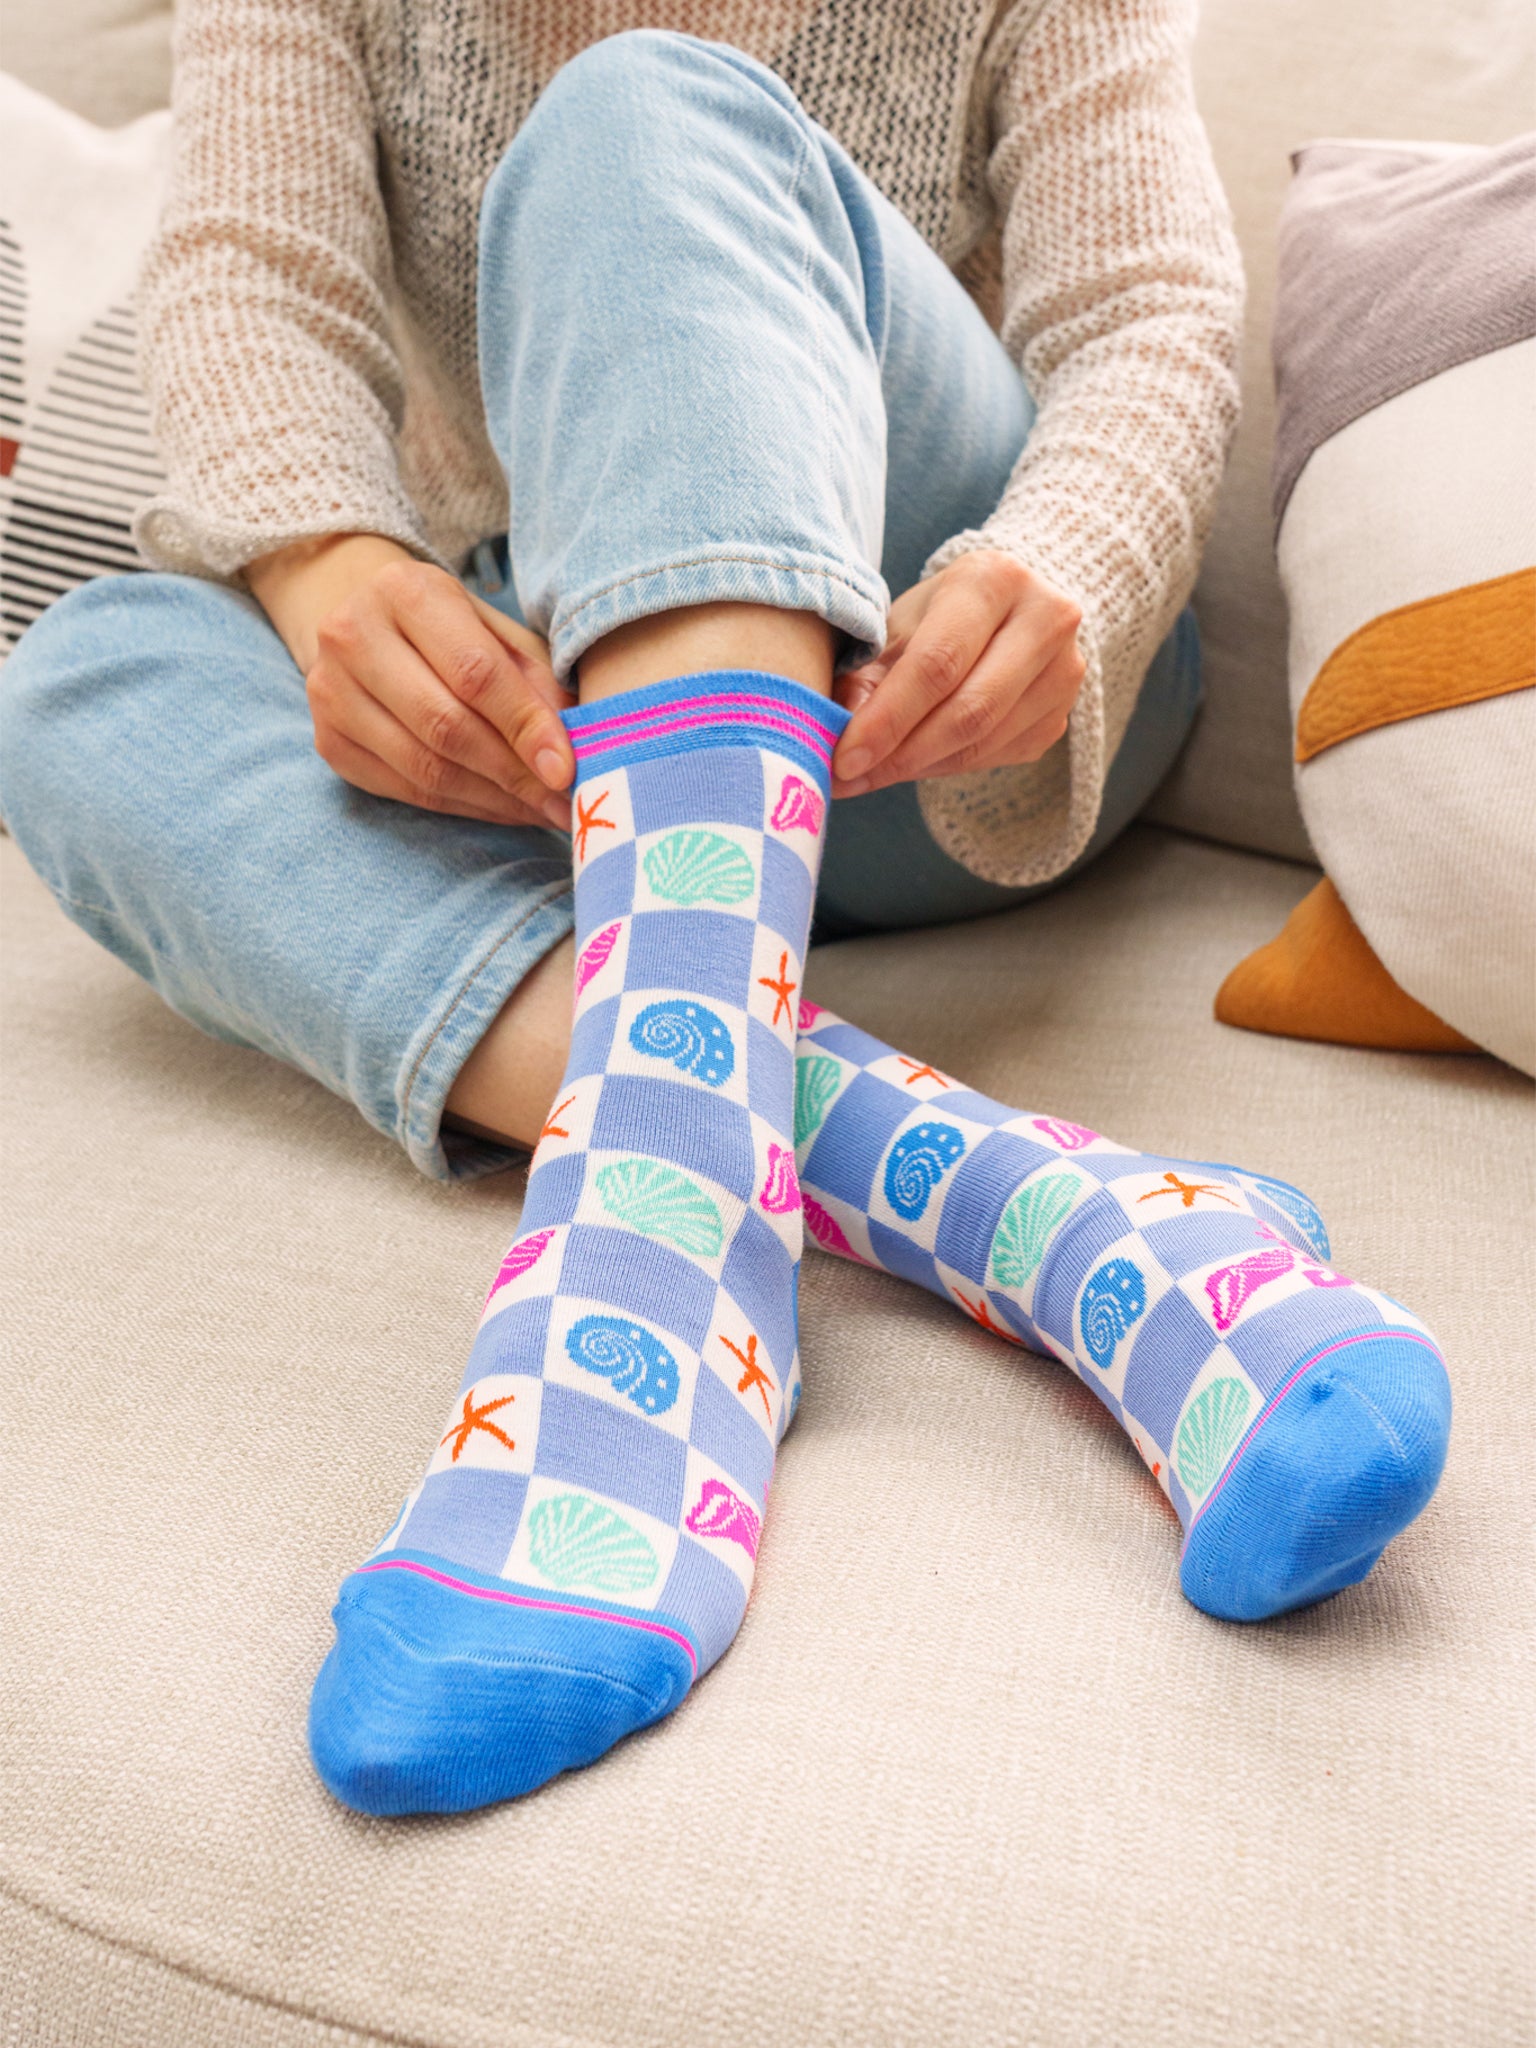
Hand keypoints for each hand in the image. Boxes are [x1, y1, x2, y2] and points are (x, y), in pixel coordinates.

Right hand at [247, 534, 574, 829]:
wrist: (364, 623)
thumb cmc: (450, 628)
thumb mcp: (497, 631)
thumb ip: (536, 678)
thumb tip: (577, 742)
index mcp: (404, 590)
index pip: (474, 671)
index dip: (525, 726)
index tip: (566, 769)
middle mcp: (353, 635)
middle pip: (445, 725)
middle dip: (515, 774)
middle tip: (565, 804)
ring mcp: (330, 692)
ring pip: (424, 767)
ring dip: (494, 799)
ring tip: (542, 811)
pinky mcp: (328, 742)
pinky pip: (406, 791)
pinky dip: (464, 807)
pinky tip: (503, 808)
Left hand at [831, 550, 1085, 795]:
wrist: (1002, 611)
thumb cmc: (937, 616)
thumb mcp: (897, 626)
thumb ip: (864, 676)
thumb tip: (834, 733)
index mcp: (995, 580)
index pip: (938, 663)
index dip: (889, 718)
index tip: (844, 758)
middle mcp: (1045, 619)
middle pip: (970, 710)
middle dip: (901, 755)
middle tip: (850, 779)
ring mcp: (1064, 671)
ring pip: (985, 741)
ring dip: (919, 767)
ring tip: (870, 774)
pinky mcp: (1061, 714)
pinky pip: (996, 757)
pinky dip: (945, 767)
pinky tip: (912, 763)